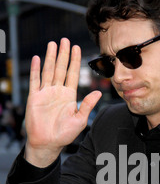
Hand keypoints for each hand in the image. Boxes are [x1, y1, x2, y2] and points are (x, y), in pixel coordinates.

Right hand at [25, 38, 101, 166]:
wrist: (48, 143)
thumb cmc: (65, 134)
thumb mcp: (80, 120)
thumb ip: (88, 105)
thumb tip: (99, 93)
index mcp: (69, 95)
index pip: (73, 74)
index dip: (75, 61)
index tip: (77, 48)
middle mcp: (58, 91)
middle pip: (61, 69)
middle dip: (63, 54)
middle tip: (65, 40)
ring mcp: (46, 93)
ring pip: (49, 71)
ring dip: (50, 58)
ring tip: (53, 44)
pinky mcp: (35, 98)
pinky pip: (35, 81)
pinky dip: (36, 70)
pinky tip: (37, 58)